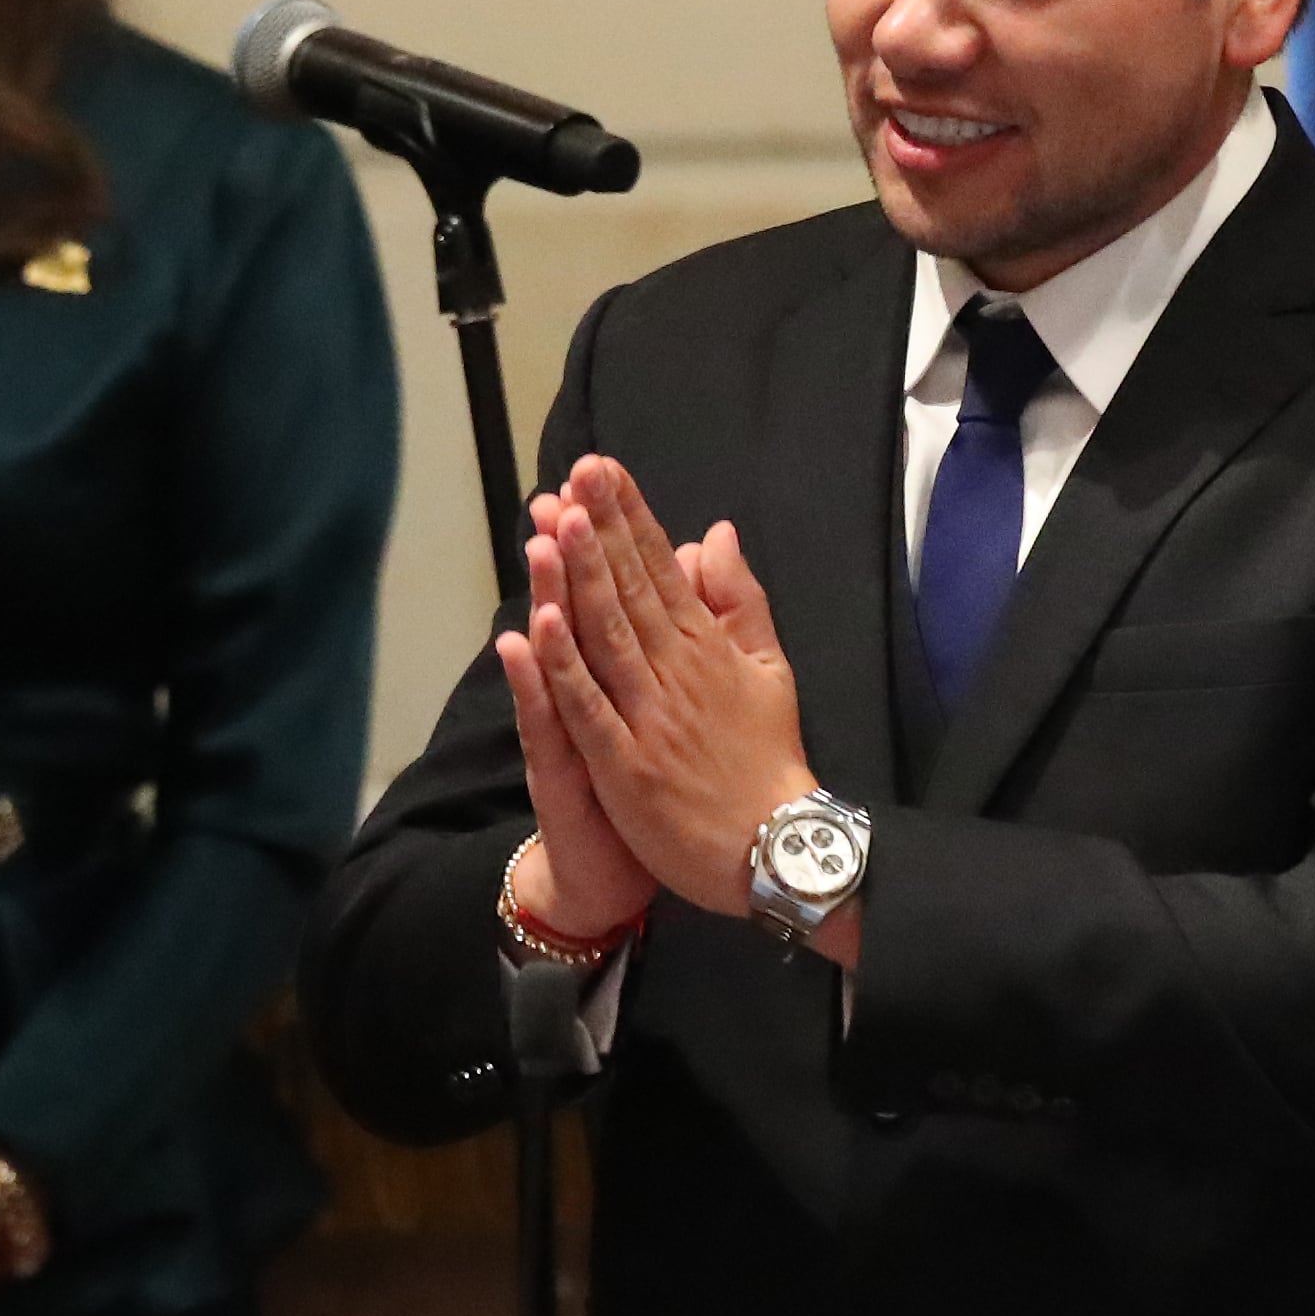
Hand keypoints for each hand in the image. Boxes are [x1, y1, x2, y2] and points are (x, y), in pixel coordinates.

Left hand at [516, 456, 817, 919]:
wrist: (773, 846)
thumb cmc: (767, 757)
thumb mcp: (768, 667)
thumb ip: (739, 599)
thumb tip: (715, 533)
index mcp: (707, 645)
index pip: (662, 567)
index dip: (629, 516)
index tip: (602, 469)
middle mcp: (677, 671)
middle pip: (631, 589)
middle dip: (600, 527)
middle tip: (575, 472)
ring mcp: (649, 716)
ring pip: (608, 636)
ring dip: (580, 578)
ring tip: (557, 523)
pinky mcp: (626, 764)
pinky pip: (589, 708)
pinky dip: (565, 667)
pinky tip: (541, 625)